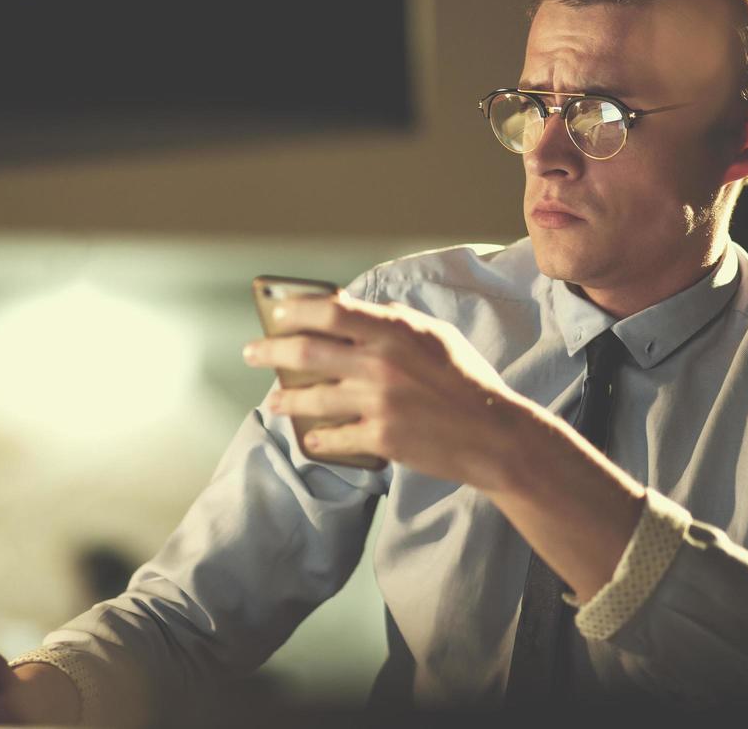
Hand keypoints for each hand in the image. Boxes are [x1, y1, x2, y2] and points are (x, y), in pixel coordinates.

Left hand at [243, 292, 521, 488]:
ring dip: (284, 399)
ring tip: (273, 400)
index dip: (297, 309)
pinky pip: (333, 438)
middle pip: (306, 353)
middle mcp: (381, 364)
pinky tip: (308, 437)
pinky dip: (316, 438)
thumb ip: (396, 321)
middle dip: (269, 352)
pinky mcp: (381, 439)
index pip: (331, 310)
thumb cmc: (467, 381)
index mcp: (395, 332)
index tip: (277, 313)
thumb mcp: (437, 336)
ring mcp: (378, 404)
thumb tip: (357, 308)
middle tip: (251, 353)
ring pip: (311, 399)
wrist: (495, 436)